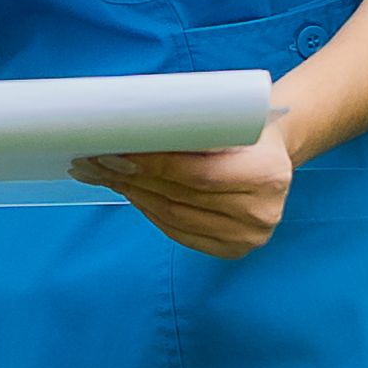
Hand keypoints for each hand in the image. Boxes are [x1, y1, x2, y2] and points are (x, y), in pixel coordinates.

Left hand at [76, 119, 293, 260]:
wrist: (271, 153)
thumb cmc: (244, 129)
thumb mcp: (227, 118)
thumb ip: (189, 128)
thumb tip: (128, 131)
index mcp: (267, 174)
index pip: (196, 174)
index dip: (152, 165)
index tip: (115, 151)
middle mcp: (261, 212)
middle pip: (181, 199)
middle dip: (133, 179)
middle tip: (97, 162)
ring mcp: (248, 237)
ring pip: (174, 218)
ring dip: (135, 195)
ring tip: (105, 175)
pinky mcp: (233, 249)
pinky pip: (179, 232)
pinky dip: (151, 211)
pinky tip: (131, 193)